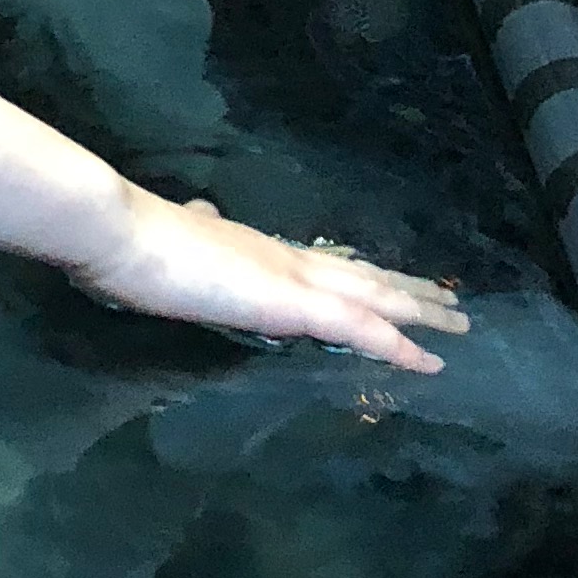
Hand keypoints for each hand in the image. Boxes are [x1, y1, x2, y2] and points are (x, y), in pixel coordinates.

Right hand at [74, 187, 463, 369]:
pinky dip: (397, 345)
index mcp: (254, 247)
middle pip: (361, 274)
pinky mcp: (292, 305)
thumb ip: (193, 231)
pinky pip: (359, 328)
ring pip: (374, 295)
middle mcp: (284, 257)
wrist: (120, 232)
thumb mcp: (169, 237)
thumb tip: (199, 215)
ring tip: (457, 324)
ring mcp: (292, 280)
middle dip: (405, 289)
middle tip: (449, 301)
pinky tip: (427, 362)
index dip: (357, 272)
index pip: (320, 261)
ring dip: (418, 311)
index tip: (387, 280)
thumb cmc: (130, 242)